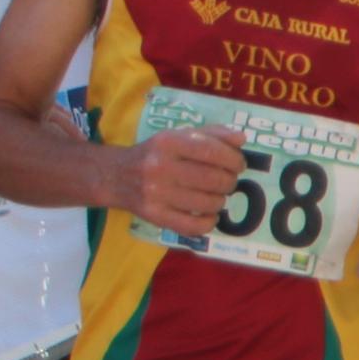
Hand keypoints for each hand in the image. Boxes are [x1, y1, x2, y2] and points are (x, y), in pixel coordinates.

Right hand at [127, 124, 247, 234]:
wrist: (117, 176)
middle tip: (228, 181)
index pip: (211, 151)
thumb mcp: (179, 135)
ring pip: (209, 203)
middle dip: (230, 181)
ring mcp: (157, 194)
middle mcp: (160, 167)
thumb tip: (241, 138)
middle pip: (214, 179)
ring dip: (221, 200)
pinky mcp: (156, 217)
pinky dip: (210, 221)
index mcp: (168, 142)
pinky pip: (196, 226)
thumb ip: (212, 133)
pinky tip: (209, 213)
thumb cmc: (156, 154)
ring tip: (216, 195)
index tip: (238, 164)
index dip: (233, 159)